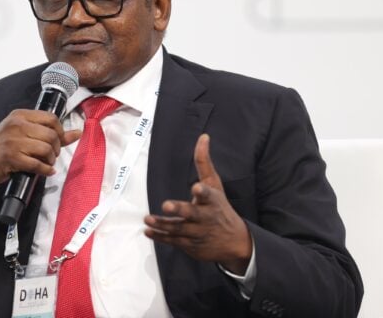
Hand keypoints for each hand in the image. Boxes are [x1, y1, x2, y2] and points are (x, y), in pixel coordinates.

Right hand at [0, 109, 81, 198]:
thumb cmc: (2, 146)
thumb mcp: (23, 133)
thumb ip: (50, 132)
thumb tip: (77, 133)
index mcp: (20, 115)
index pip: (51, 118)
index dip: (60, 132)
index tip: (58, 141)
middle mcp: (16, 125)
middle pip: (51, 135)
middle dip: (56, 148)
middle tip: (52, 155)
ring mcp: (13, 141)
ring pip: (46, 149)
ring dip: (51, 160)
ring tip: (47, 163)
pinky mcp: (11, 158)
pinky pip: (37, 164)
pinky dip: (45, 170)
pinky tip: (45, 171)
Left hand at [143, 133, 252, 273]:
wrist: (234, 242)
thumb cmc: (220, 207)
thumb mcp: (214, 184)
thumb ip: (204, 162)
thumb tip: (203, 137)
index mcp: (212, 202)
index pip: (208, 195)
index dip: (203, 192)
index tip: (196, 187)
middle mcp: (206, 218)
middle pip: (192, 214)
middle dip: (180, 210)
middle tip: (166, 205)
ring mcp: (198, 233)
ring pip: (179, 229)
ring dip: (163, 224)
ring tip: (148, 219)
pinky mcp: (190, 245)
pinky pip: (173, 241)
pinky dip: (160, 237)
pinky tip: (148, 231)